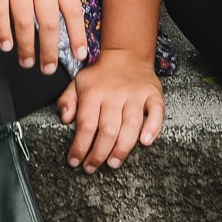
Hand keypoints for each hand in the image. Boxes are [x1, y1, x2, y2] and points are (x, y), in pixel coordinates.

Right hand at [0, 0, 88, 74]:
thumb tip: (62, 10)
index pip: (72, 9)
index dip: (77, 35)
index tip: (80, 56)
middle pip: (49, 22)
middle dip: (50, 51)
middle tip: (47, 69)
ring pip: (24, 20)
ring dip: (27, 47)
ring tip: (26, 62)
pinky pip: (0, 10)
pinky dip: (3, 31)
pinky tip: (6, 45)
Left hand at [57, 49, 162, 171]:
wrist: (126, 53)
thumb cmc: (100, 76)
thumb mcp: (78, 83)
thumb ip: (67, 100)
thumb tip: (65, 119)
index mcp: (94, 92)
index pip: (86, 124)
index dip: (80, 146)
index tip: (75, 162)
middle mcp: (114, 93)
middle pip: (108, 129)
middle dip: (99, 153)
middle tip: (92, 167)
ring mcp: (135, 94)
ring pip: (131, 124)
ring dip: (122, 148)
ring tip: (113, 163)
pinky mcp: (153, 94)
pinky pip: (156, 112)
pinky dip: (152, 127)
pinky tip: (145, 142)